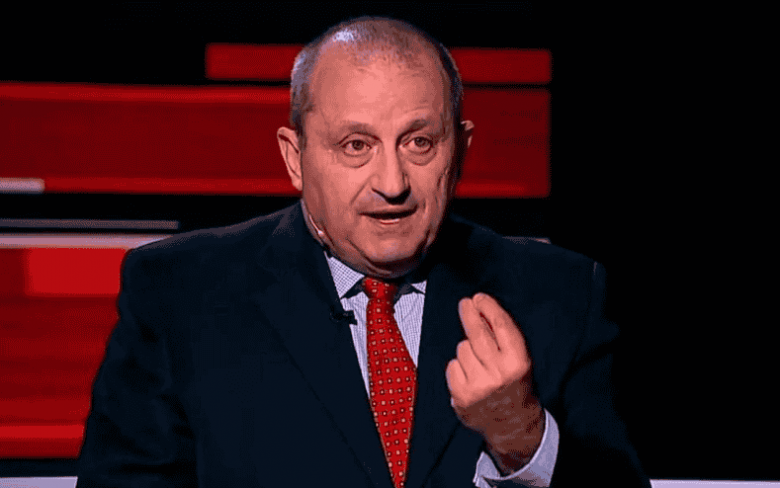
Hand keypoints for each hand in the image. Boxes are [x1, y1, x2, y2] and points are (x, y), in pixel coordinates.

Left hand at [445, 293, 544, 473]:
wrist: (512, 422)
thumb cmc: (514, 385)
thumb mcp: (518, 359)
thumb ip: (503, 337)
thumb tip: (481, 307)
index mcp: (517, 362)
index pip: (500, 326)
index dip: (488, 307)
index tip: (479, 298)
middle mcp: (498, 373)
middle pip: (477, 333)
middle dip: (469, 314)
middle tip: (465, 304)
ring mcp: (478, 385)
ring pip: (462, 348)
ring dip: (467, 349)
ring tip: (478, 362)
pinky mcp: (462, 395)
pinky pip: (452, 365)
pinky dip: (458, 366)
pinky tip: (469, 374)